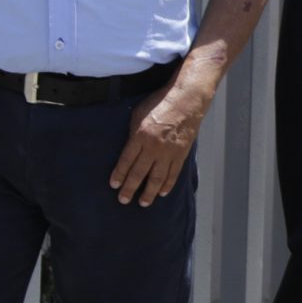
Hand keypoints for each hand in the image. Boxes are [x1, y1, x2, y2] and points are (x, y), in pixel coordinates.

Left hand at [109, 75, 215, 205]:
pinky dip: (168, 184)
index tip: (114, 185)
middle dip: (130, 188)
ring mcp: (169, 152)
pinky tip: (163, 192)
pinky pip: (174, 173)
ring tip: (143, 203)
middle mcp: (154, 147)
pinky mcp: (182, 153)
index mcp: (140, 136)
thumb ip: (133, 133)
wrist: (187, 99)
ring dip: (149, 192)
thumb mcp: (138, 114)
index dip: (119, 174)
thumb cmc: (160, 102)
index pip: (127, 160)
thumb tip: (128, 148)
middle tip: (123, 200)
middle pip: (140, 172)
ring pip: (158, 177)